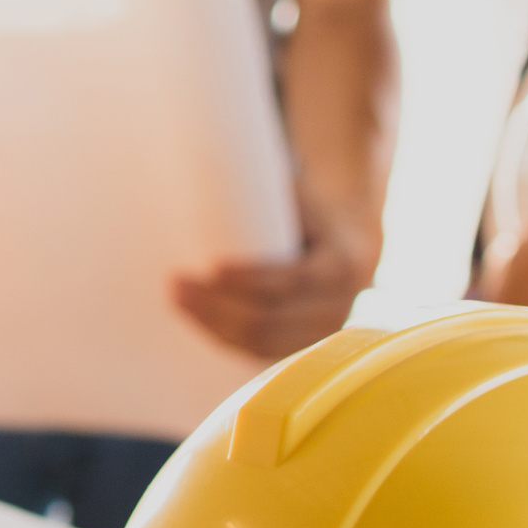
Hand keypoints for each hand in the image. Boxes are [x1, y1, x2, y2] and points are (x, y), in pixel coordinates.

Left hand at [174, 202, 377, 359]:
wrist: (350, 250)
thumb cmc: (312, 216)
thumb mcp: (303, 199)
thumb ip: (269, 195)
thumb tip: (206, 174)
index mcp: (341, 266)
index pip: (294, 281)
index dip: (252, 279)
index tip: (212, 266)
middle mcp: (336, 309)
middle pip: (270, 320)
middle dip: (217, 305)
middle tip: (176, 283)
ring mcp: (318, 336)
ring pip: (258, 343)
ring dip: (211, 323)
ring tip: (176, 297)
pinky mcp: (298, 349)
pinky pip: (255, 352)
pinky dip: (221, 336)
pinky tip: (194, 316)